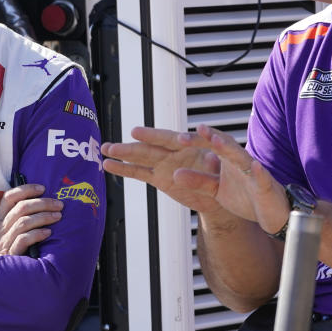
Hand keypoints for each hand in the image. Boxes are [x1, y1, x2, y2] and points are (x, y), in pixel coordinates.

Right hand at [0, 184, 62, 254]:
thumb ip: (12, 225)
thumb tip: (36, 211)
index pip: (8, 197)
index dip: (26, 189)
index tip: (42, 188)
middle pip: (21, 207)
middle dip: (42, 203)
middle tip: (59, 205)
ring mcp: (3, 242)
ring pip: (24, 221)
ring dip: (44, 216)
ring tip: (58, 217)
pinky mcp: (8, 256)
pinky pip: (23, 240)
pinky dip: (37, 234)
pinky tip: (47, 233)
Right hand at [101, 126, 225, 214]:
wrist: (219, 197)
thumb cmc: (224, 178)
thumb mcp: (225, 168)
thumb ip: (214, 164)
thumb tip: (210, 159)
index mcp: (193, 144)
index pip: (182, 139)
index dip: (176, 138)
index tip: (175, 138)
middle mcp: (175, 151)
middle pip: (156, 143)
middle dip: (143, 139)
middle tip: (133, 133)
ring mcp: (165, 164)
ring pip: (142, 156)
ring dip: (124, 152)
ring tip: (106, 148)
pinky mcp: (159, 178)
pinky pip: (138, 173)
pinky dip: (123, 169)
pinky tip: (108, 164)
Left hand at [175, 125, 289, 233]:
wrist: (271, 213)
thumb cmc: (246, 197)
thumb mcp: (217, 190)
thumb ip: (198, 181)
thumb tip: (175, 174)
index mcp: (228, 160)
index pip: (210, 145)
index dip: (196, 140)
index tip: (178, 138)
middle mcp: (240, 161)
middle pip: (224, 145)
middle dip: (210, 137)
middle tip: (195, 131)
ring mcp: (254, 173)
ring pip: (242, 157)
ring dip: (230, 149)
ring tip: (217, 142)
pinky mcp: (267, 186)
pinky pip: (263, 178)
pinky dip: (259, 172)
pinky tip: (255, 166)